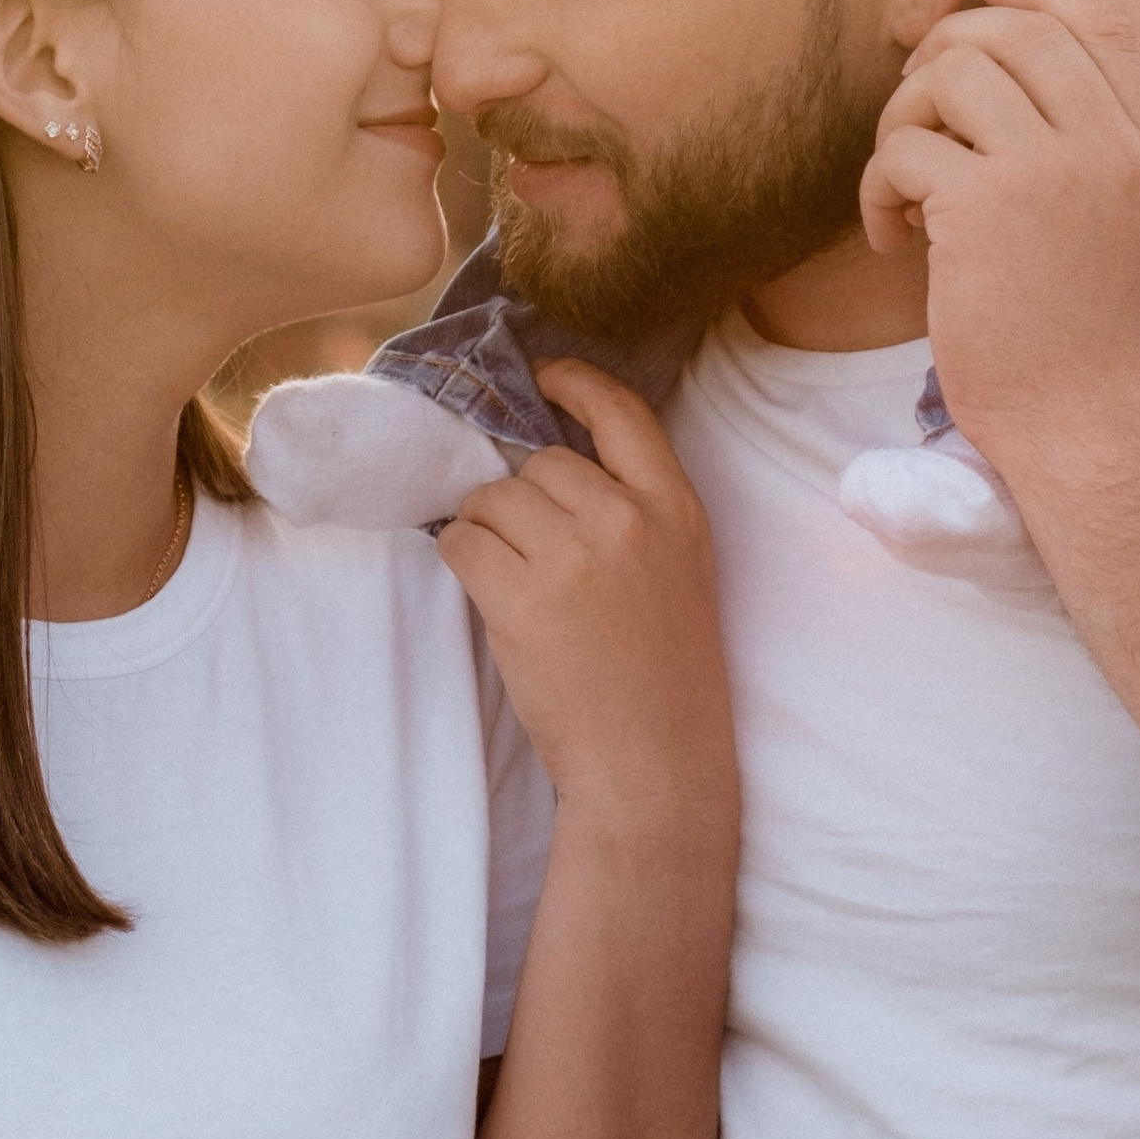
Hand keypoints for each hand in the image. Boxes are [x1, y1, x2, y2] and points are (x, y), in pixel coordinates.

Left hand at [437, 364, 732, 839]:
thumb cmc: (663, 675)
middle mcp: (627, 519)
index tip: (540, 377)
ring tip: (511, 578)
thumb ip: (632, 511)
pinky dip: (460, 559)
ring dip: (485, 530)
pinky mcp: (521, 598)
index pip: (621, 412)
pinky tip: (486, 591)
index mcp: (677, 508)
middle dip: (521, 499)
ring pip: (492, 499)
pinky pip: (461, 542)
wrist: (653, 762)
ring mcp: (573, 557)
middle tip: (531, 552)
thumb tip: (543, 467)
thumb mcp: (679, 570)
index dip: (574, 382)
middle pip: (540, 463)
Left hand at [859, 0, 1139, 470]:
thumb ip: (1085, 138)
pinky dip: (877, 189)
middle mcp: (1108, 145)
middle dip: (943, 55)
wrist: (1079, 423)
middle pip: (1010, 31)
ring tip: (906, 189)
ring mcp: (1049, 171)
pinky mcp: (982, 208)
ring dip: (903, 122)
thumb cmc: (1077, 329)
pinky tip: (894, 239)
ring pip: (947, 74)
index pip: (1098, 18)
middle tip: (918, 120)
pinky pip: (902, 148)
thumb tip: (998, 47)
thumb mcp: (1116, 216)